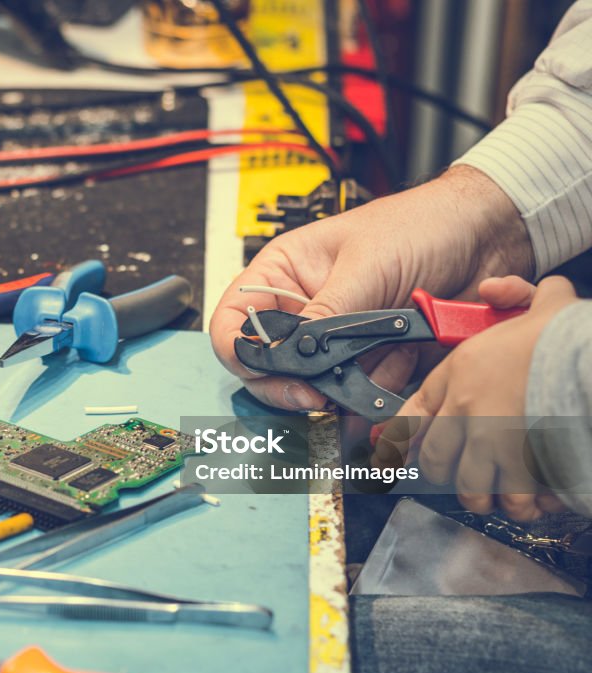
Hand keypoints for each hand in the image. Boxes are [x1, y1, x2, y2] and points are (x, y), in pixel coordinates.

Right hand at [209, 165, 533, 410]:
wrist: (489, 236)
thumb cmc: (421, 225)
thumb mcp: (365, 265)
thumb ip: (326, 314)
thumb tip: (291, 353)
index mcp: (283, 274)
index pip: (233, 321)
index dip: (241, 351)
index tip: (270, 371)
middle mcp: (304, 308)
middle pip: (268, 365)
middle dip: (292, 384)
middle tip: (314, 396)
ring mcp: (337, 336)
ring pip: (314, 385)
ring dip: (343, 385)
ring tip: (371, 367)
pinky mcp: (372, 357)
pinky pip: (360, 389)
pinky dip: (380, 384)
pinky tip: (401, 358)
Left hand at [375, 276, 577, 519]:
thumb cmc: (568, 333)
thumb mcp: (542, 300)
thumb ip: (514, 292)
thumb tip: (493, 287)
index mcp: (459, 373)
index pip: (410, 415)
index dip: (398, 440)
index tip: (390, 456)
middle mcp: (466, 411)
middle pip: (434, 461)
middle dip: (447, 473)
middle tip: (465, 475)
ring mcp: (491, 442)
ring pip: (471, 488)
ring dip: (485, 496)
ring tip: (500, 495)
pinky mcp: (523, 467)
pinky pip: (513, 500)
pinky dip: (524, 506)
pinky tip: (534, 501)